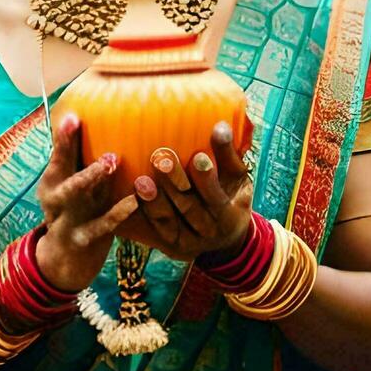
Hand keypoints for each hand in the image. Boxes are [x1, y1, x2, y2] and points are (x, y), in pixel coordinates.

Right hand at [33, 114, 137, 292]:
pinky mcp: (82, 239)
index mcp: (52, 180)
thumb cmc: (81, 210)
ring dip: (91, 176)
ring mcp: (65, 218)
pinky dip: (117, 213)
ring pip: (74, 195)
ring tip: (111, 161)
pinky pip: (101, 225)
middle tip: (90, 126)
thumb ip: (85, 162)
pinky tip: (134, 202)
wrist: (67, 261)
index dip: (64, 137)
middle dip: (69, 150)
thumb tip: (107, 123)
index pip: (58, 154)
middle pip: (60, 170)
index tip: (73, 117)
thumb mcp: (78, 187)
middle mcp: (54, 197)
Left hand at [129, 120, 252, 261]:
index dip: (207, 179)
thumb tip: (220, 125)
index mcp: (230, 215)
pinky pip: (153, 228)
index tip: (198, 157)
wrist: (225, 238)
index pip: (216, 198)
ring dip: (153, 200)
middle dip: (174, 184)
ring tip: (141, 180)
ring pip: (168, 220)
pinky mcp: (169, 245)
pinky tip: (133, 195)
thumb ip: (229, 155)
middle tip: (161, 159)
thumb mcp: (237, 179)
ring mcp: (187, 242)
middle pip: (189, 208)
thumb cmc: (231, 195)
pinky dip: (143, 212)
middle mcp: (209, 232)